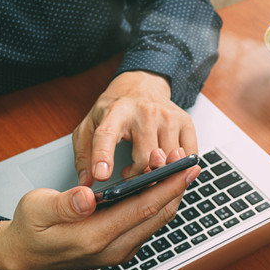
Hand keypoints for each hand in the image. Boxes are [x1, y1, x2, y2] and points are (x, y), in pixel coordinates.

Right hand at [0, 148, 199, 269]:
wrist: (23, 256)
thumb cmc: (30, 230)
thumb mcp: (38, 209)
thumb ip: (64, 203)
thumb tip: (87, 196)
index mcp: (95, 237)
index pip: (143, 209)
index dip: (168, 187)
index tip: (186, 168)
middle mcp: (113, 249)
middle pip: (158, 215)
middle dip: (177, 186)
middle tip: (188, 161)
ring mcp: (118, 250)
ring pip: (156, 220)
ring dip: (170, 194)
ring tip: (178, 167)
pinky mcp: (119, 247)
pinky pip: (147, 223)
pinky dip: (158, 203)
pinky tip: (160, 184)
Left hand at [72, 70, 197, 186]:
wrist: (143, 85)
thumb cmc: (116, 109)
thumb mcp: (90, 126)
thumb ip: (83, 156)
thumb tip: (86, 184)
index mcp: (116, 112)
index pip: (107, 134)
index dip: (103, 157)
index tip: (101, 175)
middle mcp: (145, 112)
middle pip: (144, 157)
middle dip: (136, 176)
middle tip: (128, 175)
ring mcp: (168, 117)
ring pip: (167, 160)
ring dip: (155, 172)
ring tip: (144, 166)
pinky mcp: (186, 122)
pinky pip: (186, 156)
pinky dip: (176, 167)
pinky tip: (164, 161)